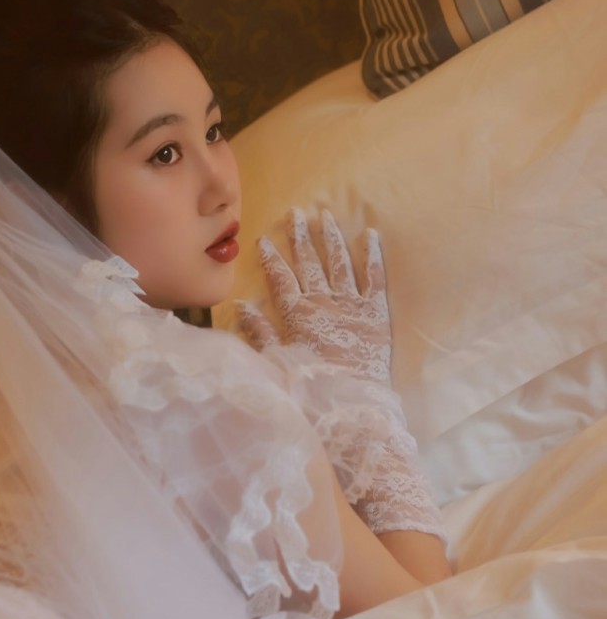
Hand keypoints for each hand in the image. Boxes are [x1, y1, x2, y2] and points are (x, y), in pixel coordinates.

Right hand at [236, 207, 391, 384]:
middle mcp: (323, 302)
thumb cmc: (310, 390)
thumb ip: (260, 332)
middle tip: (296, 213)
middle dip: (301, 237)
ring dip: (331, 238)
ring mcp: (352, 304)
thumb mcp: (277, 361)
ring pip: (340, 263)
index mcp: (298, 315)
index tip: (264, 239)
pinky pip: (375, 276)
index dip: (272, 259)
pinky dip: (373, 255)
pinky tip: (370, 234)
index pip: (281, 279)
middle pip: (310, 263)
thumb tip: (241, 305)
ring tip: (326, 215)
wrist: (350, 405)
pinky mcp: (377, 312)